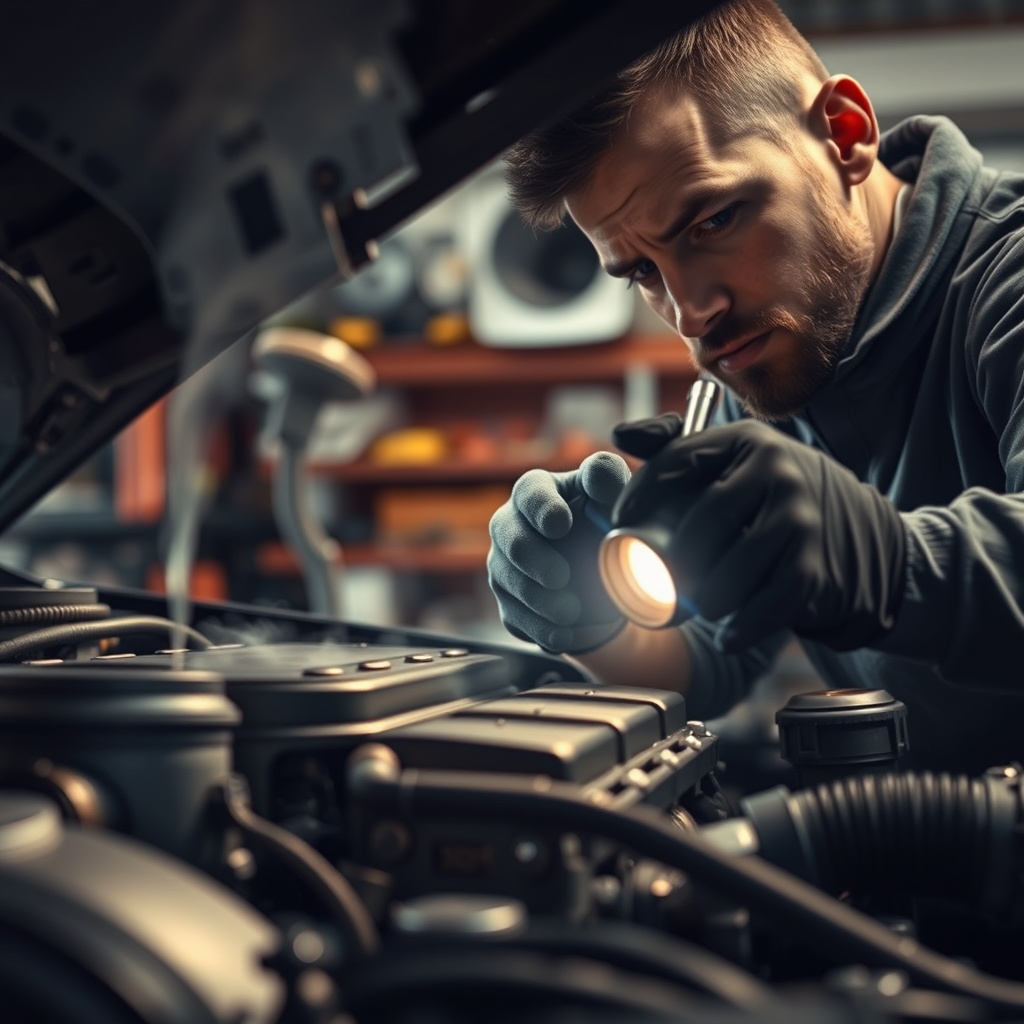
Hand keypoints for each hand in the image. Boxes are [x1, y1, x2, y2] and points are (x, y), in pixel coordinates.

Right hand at [487, 452, 630, 652]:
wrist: (600, 572)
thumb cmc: (601, 519)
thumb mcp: (611, 494)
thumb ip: (607, 476)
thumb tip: (600, 479)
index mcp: (536, 491)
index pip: (529, 491)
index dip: (541, 507)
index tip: (560, 524)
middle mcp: (510, 525)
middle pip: (510, 540)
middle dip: (534, 561)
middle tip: (562, 577)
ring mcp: (504, 566)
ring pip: (509, 584)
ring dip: (540, 601)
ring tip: (572, 611)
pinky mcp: (508, 603)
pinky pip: (516, 619)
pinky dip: (541, 629)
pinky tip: (566, 632)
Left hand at [611, 418, 906, 651]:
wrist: (856, 532)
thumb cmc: (769, 498)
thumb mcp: (731, 460)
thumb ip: (674, 446)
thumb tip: (619, 437)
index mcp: (746, 441)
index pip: (680, 458)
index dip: (642, 491)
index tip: (620, 520)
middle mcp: (777, 472)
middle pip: (706, 519)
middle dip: (673, 557)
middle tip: (658, 578)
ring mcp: (801, 519)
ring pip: (734, 568)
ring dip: (705, 597)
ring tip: (694, 605)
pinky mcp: (816, 566)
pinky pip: (769, 604)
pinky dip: (742, 628)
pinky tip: (727, 637)